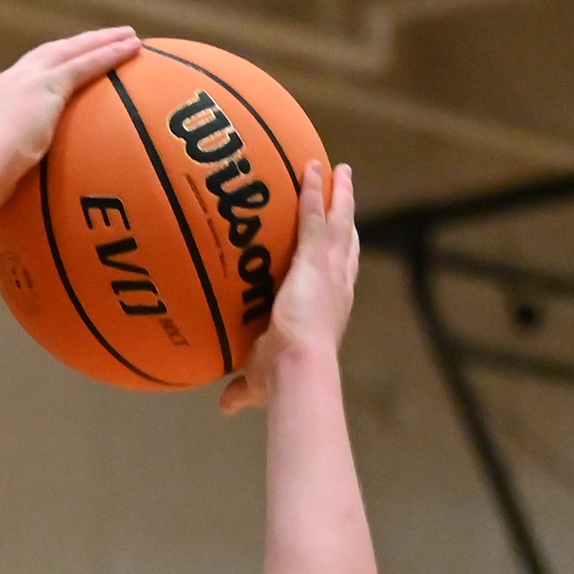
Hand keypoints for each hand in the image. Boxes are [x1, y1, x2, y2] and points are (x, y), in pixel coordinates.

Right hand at [0, 27, 139, 212]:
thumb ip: (8, 166)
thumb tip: (13, 187)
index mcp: (0, 97)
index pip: (29, 72)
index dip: (51, 62)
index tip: (69, 59)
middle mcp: (14, 79)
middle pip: (54, 52)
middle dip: (80, 43)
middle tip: (106, 37)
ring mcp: (31, 78)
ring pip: (74, 50)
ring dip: (103, 41)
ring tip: (129, 35)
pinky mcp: (49, 84)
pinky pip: (88, 63)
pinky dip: (111, 53)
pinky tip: (132, 47)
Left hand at [222, 159, 356, 414]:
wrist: (296, 368)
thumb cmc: (282, 380)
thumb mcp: (259, 380)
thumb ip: (243, 388)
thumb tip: (226, 406)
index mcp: (330, 308)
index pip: (340, 275)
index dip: (341, 255)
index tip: (341, 239)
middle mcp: (337, 284)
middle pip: (347, 241)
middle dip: (346, 215)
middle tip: (345, 190)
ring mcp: (330, 269)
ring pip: (338, 221)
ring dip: (337, 193)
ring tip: (337, 169)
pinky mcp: (316, 258)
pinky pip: (316, 215)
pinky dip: (316, 190)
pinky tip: (313, 168)